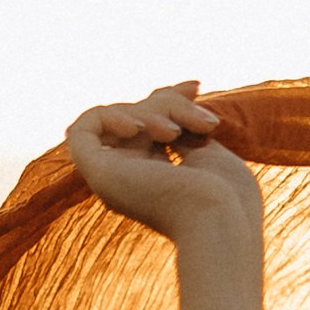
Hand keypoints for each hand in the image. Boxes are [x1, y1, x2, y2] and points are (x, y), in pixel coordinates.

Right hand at [64, 81, 264, 309]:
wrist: (219, 222)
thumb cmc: (227, 198)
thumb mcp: (208, 147)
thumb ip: (183, 124)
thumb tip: (177, 92)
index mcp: (157, 179)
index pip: (148, 123)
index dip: (169, 97)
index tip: (196, 87)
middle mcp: (131, 179)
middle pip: (137, 115)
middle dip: (170, 103)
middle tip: (205, 122)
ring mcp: (113, 179)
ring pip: (119, 118)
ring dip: (154, 111)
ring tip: (178, 134)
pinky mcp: (98, 175)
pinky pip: (82, 130)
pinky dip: (109, 117)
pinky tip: (137, 129)